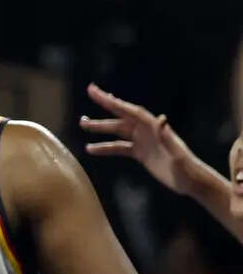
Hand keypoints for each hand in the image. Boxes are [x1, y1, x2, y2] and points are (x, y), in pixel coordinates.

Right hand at [81, 83, 201, 195]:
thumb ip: (168, 137)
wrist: (192, 182)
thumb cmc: (187, 168)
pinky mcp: (140, 153)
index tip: (96, 91)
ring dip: (100, 127)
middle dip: (105, 104)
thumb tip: (161, 119)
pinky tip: (90, 149)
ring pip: (117, 130)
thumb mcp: (178, 153)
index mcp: (153, 127)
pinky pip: (119, 148)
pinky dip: (104, 148)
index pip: (129, 110)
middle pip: (121, 116)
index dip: (112, 100)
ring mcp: (143, 141)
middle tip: (89, 92)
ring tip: (82, 123)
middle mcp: (146, 131)